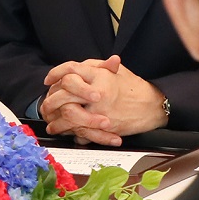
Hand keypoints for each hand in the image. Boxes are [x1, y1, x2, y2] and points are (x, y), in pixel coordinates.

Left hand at [41, 56, 166, 144]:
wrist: (153, 106)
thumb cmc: (134, 87)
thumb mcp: (116, 71)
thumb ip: (95, 67)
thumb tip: (73, 69)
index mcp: (98, 75)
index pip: (70, 70)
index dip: (55, 74)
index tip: (48, 80)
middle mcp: (97, 91)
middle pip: (64, 93)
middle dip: (51, 100)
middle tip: (46, 104)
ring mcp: (100, 110)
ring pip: (69, 114)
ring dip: (57, 120)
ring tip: (51, 122)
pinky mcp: (104, 125)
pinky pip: (81, 130)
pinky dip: (71, 132)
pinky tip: (65, 131)